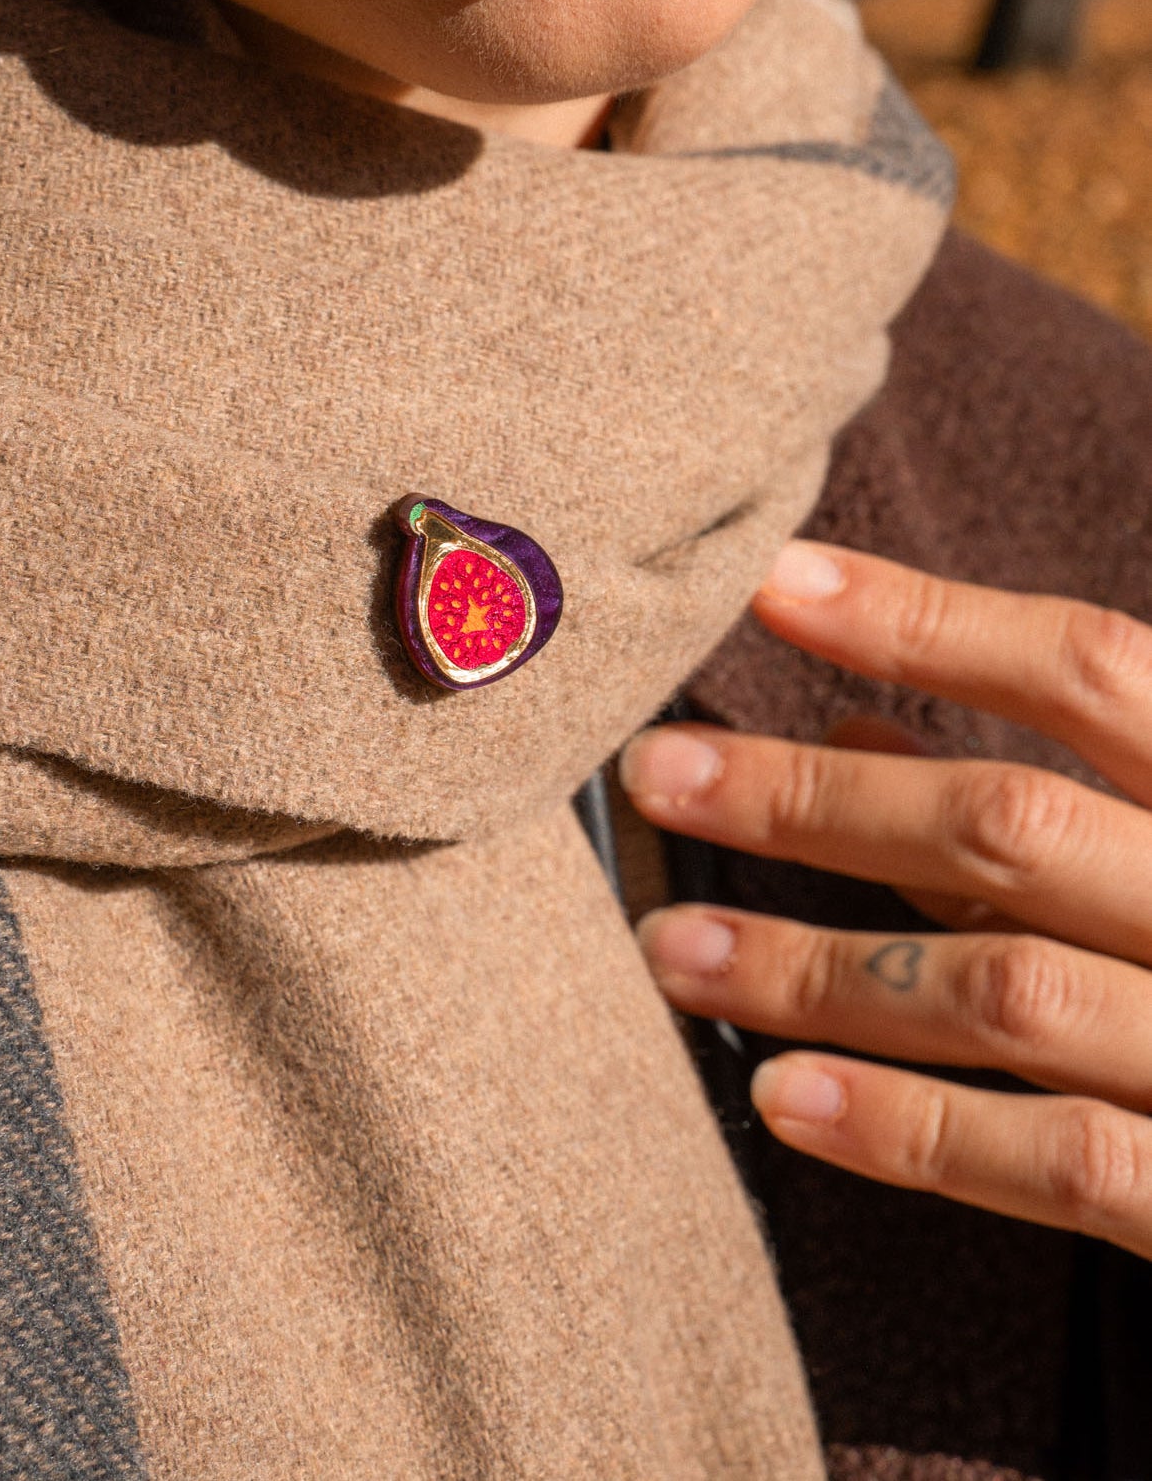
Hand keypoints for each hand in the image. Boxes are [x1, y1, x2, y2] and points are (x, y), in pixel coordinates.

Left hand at [620, 541, 1151, 1257]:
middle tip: (652, 777)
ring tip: (668, 953)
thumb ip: (1050, 790)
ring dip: (816, 969)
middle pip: (1010, 824)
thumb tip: (850, 732)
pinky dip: (915, 1131)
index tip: (771, 581)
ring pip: (1005, 989)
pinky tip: (784, 1098)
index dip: (926, 618)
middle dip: (814, 805)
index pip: (1092, 667)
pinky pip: (1065, 1163)